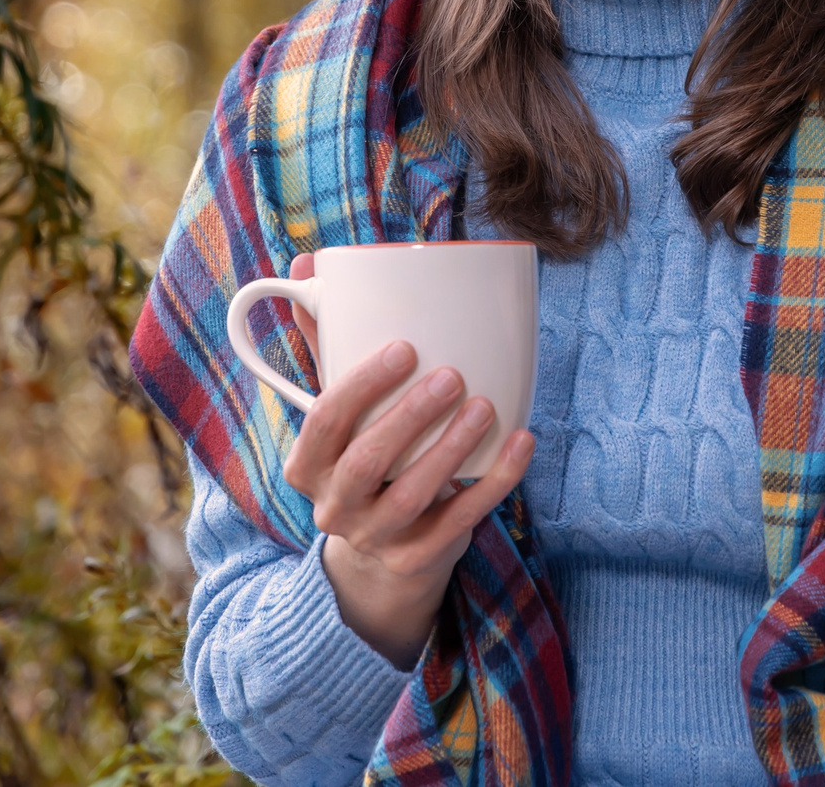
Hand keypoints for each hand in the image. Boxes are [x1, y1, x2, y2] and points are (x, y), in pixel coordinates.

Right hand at [279, 252, 537, 667]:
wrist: (381, 556)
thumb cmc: (361, 456)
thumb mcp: (339, 413)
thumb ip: (324, 344)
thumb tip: (303, 264)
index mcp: (307, 465)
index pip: (324, 421)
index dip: (362, 385)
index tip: (405, 347)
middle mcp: (333, 506)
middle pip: (367, 460)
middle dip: (410, 416)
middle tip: (451, 375)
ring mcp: (375, 539)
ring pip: (413, 495)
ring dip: (451, 447)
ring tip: (485, 405)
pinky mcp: (418, 560)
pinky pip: (461, 521)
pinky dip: (495, 479)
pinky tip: (521, 442)